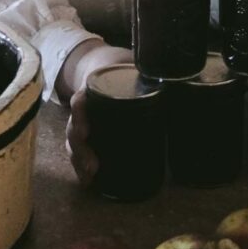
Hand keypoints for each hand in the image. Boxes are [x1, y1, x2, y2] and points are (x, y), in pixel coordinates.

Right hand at [58, 40, 132, 185]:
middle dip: (80, 148)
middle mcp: (83, 109)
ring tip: (89, 177)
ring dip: (79, 161)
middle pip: (74, 127)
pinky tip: (88, 182)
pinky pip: (79, 151)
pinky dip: (80, 167)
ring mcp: (82, 122)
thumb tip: (174, 79)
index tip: (86, 130)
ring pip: (74, 142)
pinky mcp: (87, 136)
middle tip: (93, 164)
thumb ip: (144, 73)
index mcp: (90, 89)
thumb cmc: (119, 69)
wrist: (101, 67)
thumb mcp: (129, 66)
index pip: (80, 101)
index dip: (80, 114)